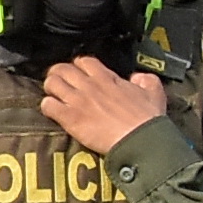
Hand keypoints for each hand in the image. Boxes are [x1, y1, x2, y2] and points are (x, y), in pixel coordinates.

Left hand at [40, 59, 166, 152]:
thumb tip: (136, 77)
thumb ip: (145, 79)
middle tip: (61, 83)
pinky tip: (53, 111)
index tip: (81, 74)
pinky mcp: (70, 118)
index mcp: (107, 78)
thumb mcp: (155, 92)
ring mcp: (77, 101)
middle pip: (62, 69)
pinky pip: (47, 105)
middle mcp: (89, 85)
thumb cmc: (148, 120)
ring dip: (51, 88)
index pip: (84, 61)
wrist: (140, 140)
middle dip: (59, 74)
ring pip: (51, 83)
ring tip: (54, 95)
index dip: (79, 66)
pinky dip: (47, 106)